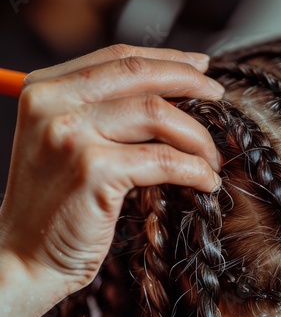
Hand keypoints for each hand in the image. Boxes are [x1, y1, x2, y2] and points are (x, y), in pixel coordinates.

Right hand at [0, 44, 223, 302]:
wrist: (24, 258)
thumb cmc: (56, 205)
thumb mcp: (69, 144)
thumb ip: (104, 113)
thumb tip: (171, 96)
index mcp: (46, 90)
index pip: (119, 58)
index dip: (168, 59)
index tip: (201, 66)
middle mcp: (52, 103)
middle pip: (140, 76)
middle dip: (191, 82)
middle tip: (219, 96)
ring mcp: (71, 135)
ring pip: (158, 115)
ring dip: (198, 137)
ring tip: (212, 158)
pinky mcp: (93, 170)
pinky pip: (164, 160)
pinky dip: (195, 170)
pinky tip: (207, 182)